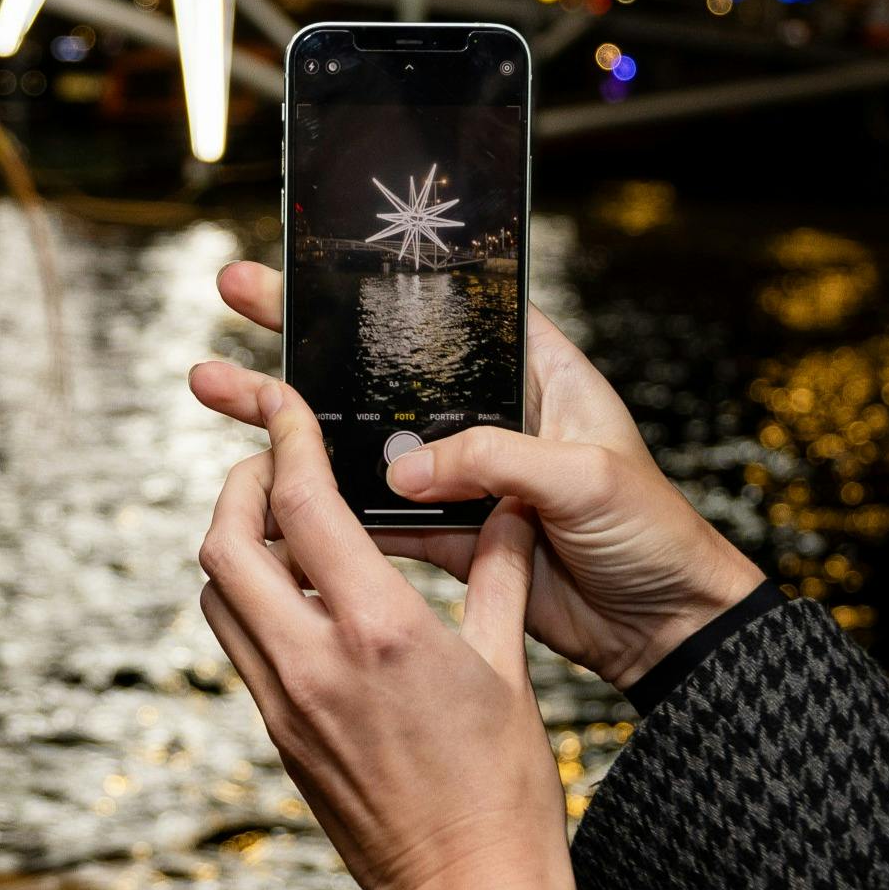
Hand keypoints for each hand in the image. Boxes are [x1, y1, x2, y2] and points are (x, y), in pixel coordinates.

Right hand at [191, 261, 762, 689]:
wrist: (670, 629)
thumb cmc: (655, 535)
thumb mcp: (586, 478)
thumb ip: (496, 460)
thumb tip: (404, 468)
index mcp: (537, 373)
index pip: (449, 309)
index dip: (381, 283)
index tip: (313, 260)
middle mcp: (492, 414)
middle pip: (386, 366)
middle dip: (307, 337)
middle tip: (233, 299)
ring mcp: (465, 475)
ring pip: (366, 440)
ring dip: (295, 423)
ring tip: (218, 392)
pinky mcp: (450, 535)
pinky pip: (376, 516)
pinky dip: (324, 508)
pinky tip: (265, 491)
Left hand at [194, 378, 570, 889]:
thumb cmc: (503, 790)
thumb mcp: (509, 669)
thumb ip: (500, 575)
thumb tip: (507, 507)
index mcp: (378, 630)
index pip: (300, 502)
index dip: (284, 437)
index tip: (286, 405)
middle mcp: (313, 662)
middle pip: (223, 543)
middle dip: (239, 487)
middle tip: (278, 467)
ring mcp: (285, 705)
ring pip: (217, 597)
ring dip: (237, 548)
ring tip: (289, 528)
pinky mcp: (280, 739)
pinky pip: (240, 648)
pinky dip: (253, 603)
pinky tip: (303, 598)